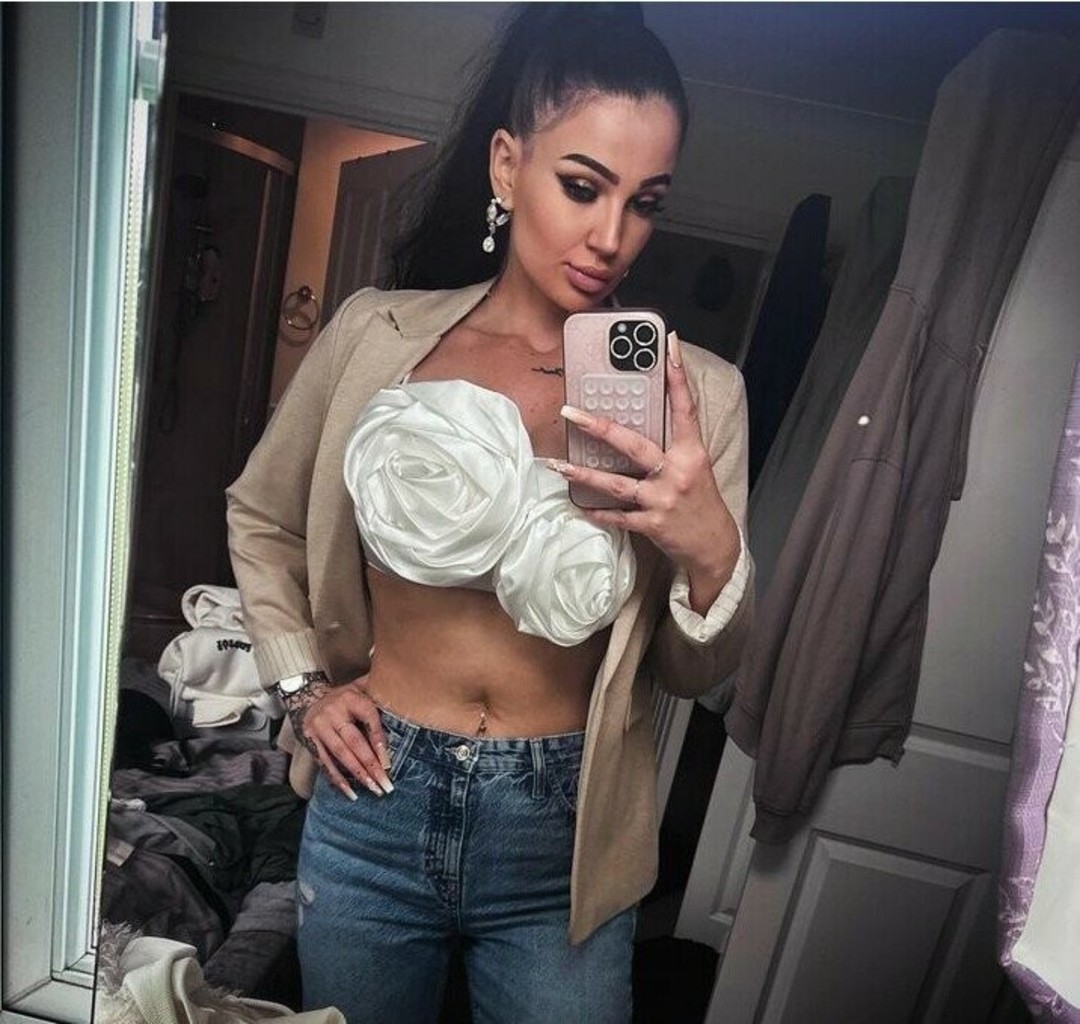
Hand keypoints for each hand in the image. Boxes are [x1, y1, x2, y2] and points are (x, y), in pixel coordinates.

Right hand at [284, 676, 393, 800]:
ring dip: (358, 774)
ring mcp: (320, 727)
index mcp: (350, 697)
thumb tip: (405, 703)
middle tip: (385, 784)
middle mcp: (333, 712)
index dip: (379, 741)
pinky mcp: (311, 740)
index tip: (388, 763)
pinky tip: (350, 792)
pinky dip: (338, 779)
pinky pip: (325, 762)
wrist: (307, 697)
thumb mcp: (360, 688)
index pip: (369, 718)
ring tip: (373, 788)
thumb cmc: (344, 697)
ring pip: (340, 754)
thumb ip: (378, 693)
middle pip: (354, 742)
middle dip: (371, 765)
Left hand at [552, 332, 740, 612]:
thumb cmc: (701, 500)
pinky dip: (597, 512)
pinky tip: (579, 505)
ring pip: (616, 484)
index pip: (684, 407)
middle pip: (634, 445)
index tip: (669, 344)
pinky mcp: (652, 524)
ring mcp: (662, 500)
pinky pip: (617, 517)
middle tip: (569, 412)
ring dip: (583, 475)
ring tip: (556, 466)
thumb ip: (673, 443)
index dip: (677, 375)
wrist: (714, 546)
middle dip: (599, 427)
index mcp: (691, 453)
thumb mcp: (695, 466)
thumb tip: (642, 416)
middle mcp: (676, 473)